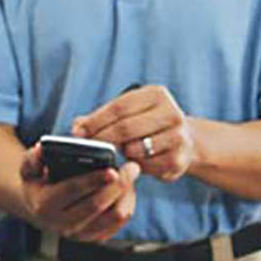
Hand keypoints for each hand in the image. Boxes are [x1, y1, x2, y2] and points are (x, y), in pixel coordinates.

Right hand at [20, 144, 140, 241]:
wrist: (38, 210)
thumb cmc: (37, 184)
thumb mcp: (28, 169)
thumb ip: (33, 158)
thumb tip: (42, 149)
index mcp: (45, 204)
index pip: (72, 191)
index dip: (93, 180)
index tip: (112, 170)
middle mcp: (62, 223)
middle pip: (97, 205)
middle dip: (118, 186)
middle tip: (131, 167)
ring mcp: (79, 234)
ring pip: (113, 217)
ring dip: (126, 195)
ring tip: (130, 177)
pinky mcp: (93, 238)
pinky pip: (119, 224)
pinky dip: (127, 205)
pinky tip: (127, 190)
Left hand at [73, 85, 197, 182]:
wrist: (183, 141)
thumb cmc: (145, 124)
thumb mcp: (127, 113)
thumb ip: (100, 118)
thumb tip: (77, 128)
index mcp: (156, 94)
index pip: (119, 107)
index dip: (96, 121)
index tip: (78, 132)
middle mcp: (172, 113)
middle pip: (126, 128)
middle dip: (103, 138)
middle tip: (89, 146)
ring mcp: (178, 137)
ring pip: (135, 148)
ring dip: (121, 152)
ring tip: (118, 150)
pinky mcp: (179, 159)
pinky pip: (145, 166)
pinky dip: (135, 165)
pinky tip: (134, 161)